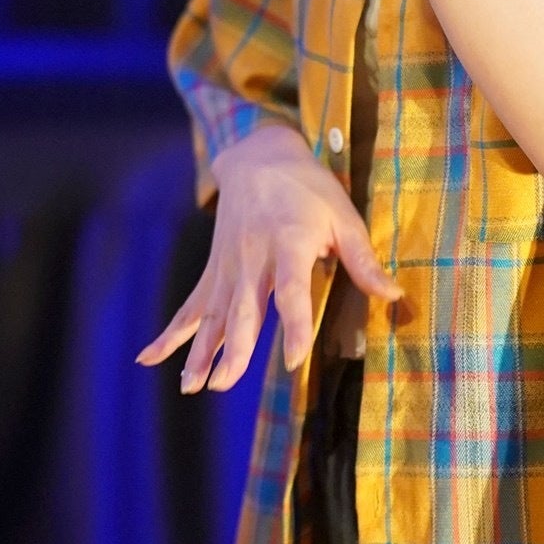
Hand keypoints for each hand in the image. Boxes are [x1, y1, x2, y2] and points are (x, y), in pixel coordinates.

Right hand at [135, 121, 398, 391]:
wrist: (257, 157)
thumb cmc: (309, 188)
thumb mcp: (343, 215)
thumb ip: (363, 260)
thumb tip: (394, 296)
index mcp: (288, 242)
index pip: (290, 291)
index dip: (293, 325)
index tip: (293, 358)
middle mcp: (253, 258)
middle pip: (242, 309)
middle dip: (233, 349)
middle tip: (225, 384)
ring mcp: (228, 267)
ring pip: (213, 315)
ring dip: (201, 352)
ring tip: (192, 387)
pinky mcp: (214, 271)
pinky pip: (191, 306)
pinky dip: (171, 334)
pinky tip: (149, 358)